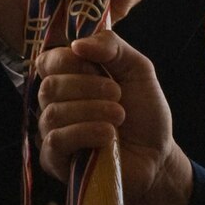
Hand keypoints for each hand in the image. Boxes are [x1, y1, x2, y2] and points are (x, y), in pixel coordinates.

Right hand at [37, 30, 192, 204]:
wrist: (157, 156)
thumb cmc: (145, 113)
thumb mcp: (138, 69)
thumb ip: (113, 47)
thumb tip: (77, 43)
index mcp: (69, 79)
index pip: (47, 60)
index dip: (69, 60)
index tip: (98, 67)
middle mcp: (55, 104)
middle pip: (49, 85)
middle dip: (87, 86)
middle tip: (118, 95)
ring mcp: (52, 132)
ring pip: (54, 113)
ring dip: (92, 111)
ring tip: (119, 116)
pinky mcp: (55, 160)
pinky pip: (56, 140)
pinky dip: (85, 132)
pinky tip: (109, 136)